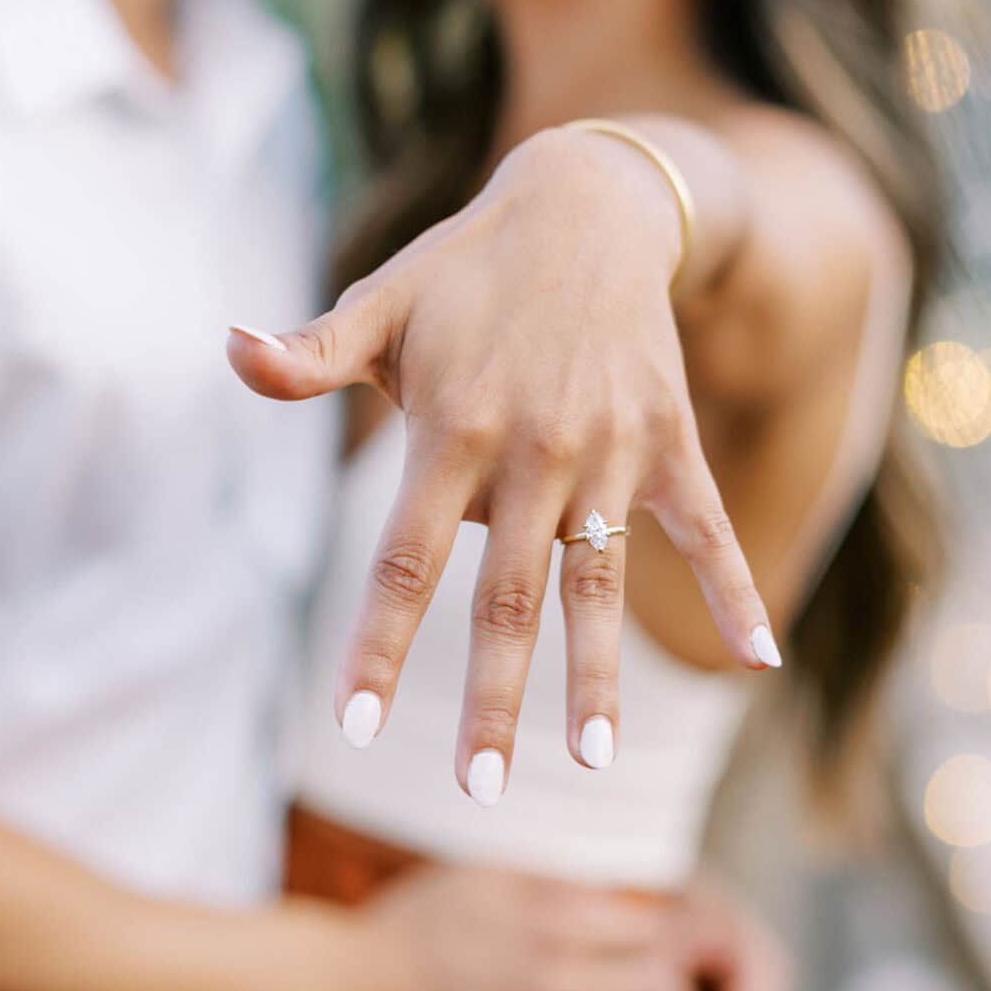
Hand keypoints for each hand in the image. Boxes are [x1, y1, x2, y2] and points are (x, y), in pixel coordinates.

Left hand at [228, 121, 776, 798]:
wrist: (589, 203)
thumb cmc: (465, 271)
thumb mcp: (382, 302)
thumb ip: (310, 354)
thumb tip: (230, 349)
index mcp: (453, 429)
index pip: (406, 559)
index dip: (380, 644)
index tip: (354, 726)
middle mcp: (535, 450)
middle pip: (506, 596)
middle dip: (491, 698)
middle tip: (478, 788)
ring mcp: (612, 452)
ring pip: (599, 584)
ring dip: (595, 675)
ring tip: (588, 760)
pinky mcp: (670, 442)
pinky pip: (705, 530)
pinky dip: (738, 591)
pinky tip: (760, 660)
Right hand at [333, 862, 697, 990]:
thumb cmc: (412, 926)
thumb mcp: (483, 876)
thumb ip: (557, 882)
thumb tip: (623, 895)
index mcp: (548, 922)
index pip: (649, 932)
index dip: (660, 934)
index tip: (654, 937)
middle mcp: (554, 983)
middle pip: (655, 984)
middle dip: (665, 976)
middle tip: (660, 974)